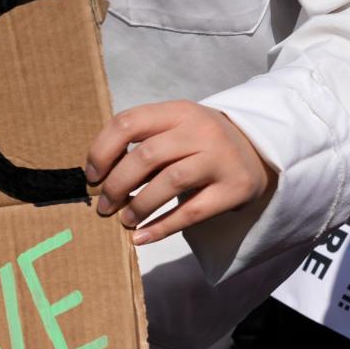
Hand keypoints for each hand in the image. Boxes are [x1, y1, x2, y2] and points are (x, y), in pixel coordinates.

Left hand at [85, 100, 276, 245]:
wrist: (257, 153)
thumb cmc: (198, 146)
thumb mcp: (173, 131)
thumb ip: (141, 144)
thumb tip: (97, 179)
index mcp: (178, 112)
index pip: (128, 122)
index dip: (102, 151)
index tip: (92, 176)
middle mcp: (202, 130)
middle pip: (146, 156)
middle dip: (116, 185)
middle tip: (104, 205)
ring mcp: (221, 158)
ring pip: (169, 182)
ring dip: (138, 207)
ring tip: (124, 220)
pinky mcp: (235, 188)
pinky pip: (191, 212)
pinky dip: (161, 227)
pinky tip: (141, 237)